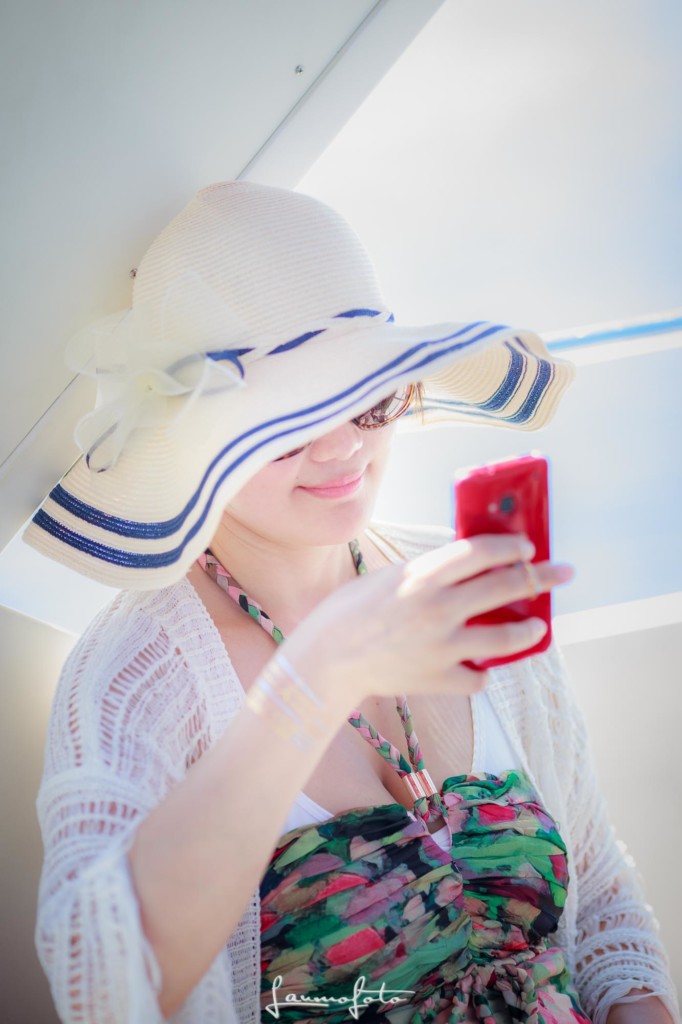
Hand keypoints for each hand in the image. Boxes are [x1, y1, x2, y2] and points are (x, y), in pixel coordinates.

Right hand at [282, 533, 572, 706]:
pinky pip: (477, 678)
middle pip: (507, 587)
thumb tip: (474, 563)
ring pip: (507, 639)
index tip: (527, 546)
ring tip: (538, 626)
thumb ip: (432, 571)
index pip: (484, 551)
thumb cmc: (352, 610)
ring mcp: (442, 647)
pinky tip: (483, 666)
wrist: (326, 658)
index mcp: (425, 575)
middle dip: (542, 577)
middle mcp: (439, 608)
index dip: (512, 546)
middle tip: (560, 573)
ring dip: (529, 630)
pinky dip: (482, 672)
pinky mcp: (437, 679)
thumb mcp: (392, 576)